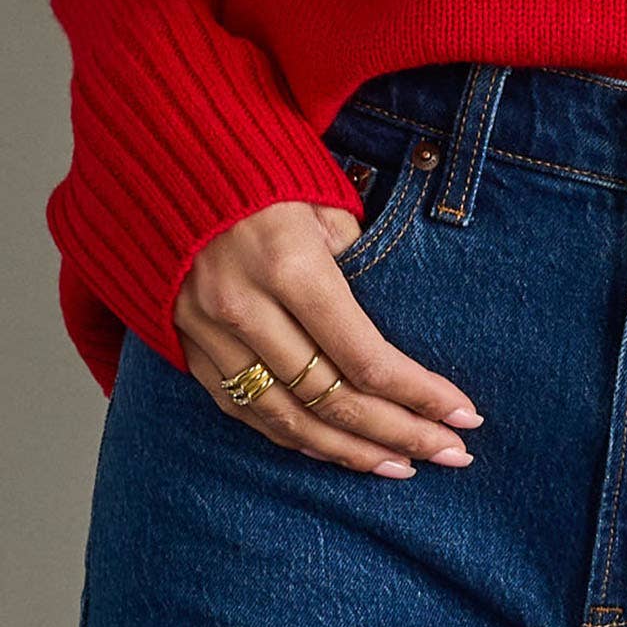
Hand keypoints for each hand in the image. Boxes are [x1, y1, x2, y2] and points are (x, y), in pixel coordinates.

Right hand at [173, 201, 482, 478]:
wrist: (160, 160)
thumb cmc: (260, 172)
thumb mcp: (322, 201)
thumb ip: (358, 261)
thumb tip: (393, 317)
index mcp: (289, 265)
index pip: (366, 357)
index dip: (420, 395)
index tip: (465, 415)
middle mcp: (246, 308)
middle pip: (332, 400)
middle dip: (399, 434)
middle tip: (451, 454)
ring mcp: (209, 334)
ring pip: (287, 420)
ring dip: (349, 452)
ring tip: (401, 466)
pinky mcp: (186, 348)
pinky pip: (244, 412)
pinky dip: (293, 437)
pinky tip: (333, 449)